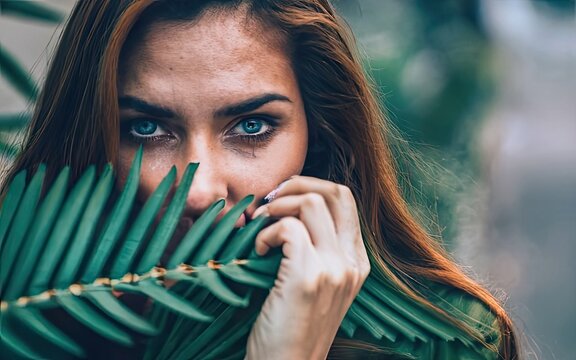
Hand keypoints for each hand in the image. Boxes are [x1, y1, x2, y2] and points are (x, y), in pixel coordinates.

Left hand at [245, 176, 369, 359]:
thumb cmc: (292, 329)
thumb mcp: (318, 286)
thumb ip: (317, 251)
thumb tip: (290, 210)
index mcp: (357, 262)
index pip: (345, 200)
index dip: (311, 187)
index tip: (281, 199)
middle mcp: (351, 263)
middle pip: (334, 191)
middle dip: (295, 184)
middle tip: (268, 201)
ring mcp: (334, 269)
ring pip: (311, 202)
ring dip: (276, 207)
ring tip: (259, 228)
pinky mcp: (308, 277)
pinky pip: (287, 228)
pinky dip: (265, 232)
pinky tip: (257, 250)